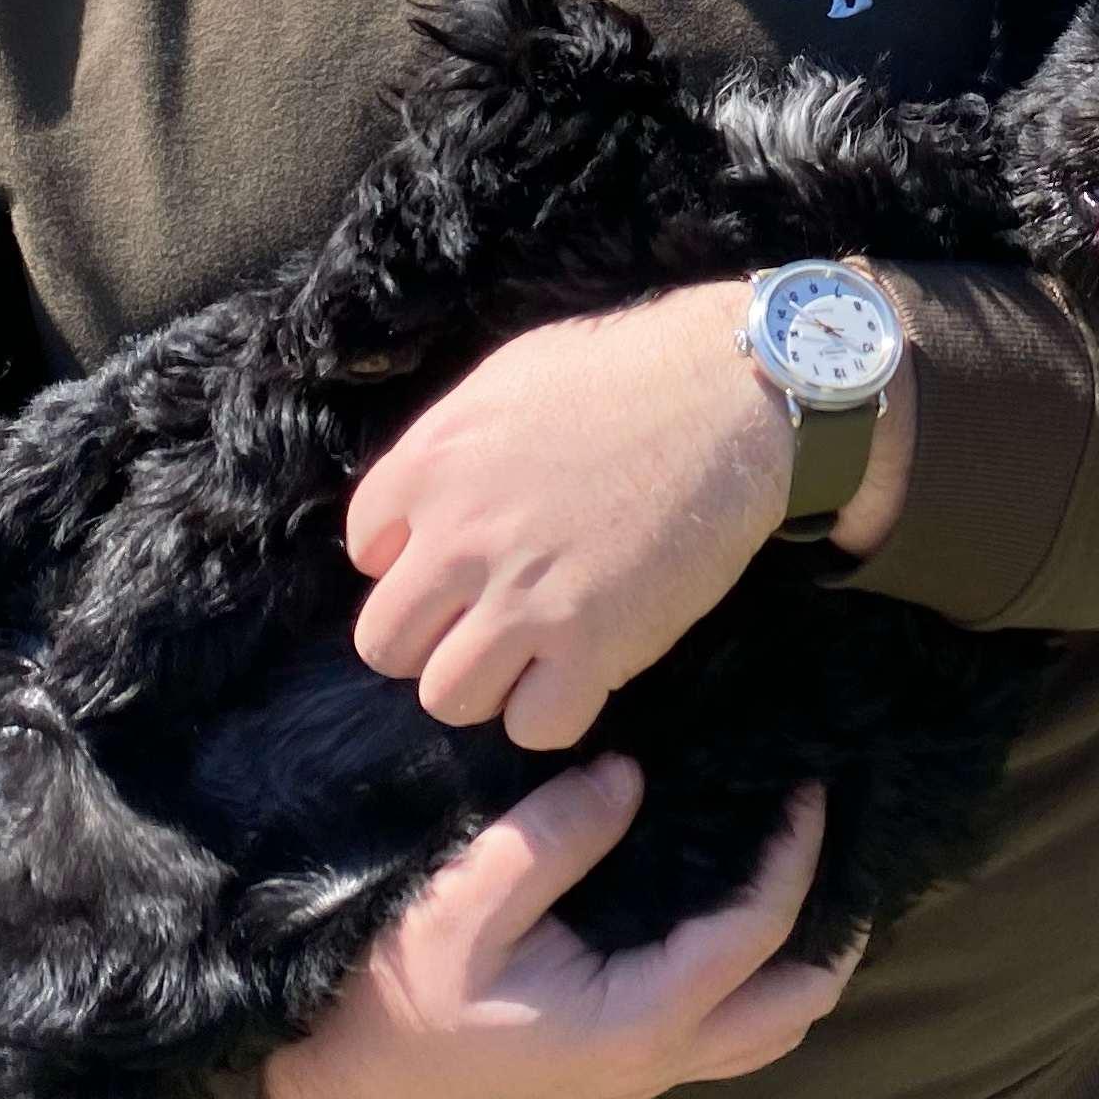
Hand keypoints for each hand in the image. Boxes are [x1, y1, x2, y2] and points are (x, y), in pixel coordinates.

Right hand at [260, 762, 856, 1098]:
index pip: (756, 934)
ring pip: (762, 1032)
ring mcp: (635, 1073)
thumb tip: (629, 775)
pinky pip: (717, 1029)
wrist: (335, 1081)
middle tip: (843, 844)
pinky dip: (751, 976)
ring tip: (805, 877)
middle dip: (834, 932)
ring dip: (798, 961)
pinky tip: (731, 911)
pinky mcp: (611, 1063)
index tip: (808, 786)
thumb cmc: (395, 996)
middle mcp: (653, 1062)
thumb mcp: (467, 902)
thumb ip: (556, 835)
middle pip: (792, 1007)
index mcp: (635, 1024)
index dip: (795, 857)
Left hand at [347, 281, 790, 750]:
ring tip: (535, 650)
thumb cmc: (629, 372)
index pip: (365, 552)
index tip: (462, 554)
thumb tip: (420, 506)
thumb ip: (448, 446)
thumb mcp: (508, 379)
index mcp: (430, 466)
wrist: (733, 394)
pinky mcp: (593, 646)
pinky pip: (533, 727)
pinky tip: (584, 668)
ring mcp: (523, 599)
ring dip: (487, 682)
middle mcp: (460, 539)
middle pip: (386, 643)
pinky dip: (555, 710)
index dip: (413, 559)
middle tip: (487, 616)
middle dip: (433, 636)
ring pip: (447, 697)